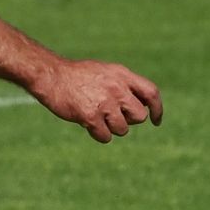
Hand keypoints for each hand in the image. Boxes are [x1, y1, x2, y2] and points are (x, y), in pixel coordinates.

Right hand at [31, 59, 163, 142]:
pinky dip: (98, 135)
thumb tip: (140, 107)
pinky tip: (88, 125)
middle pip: (139, 116)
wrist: (51, 76)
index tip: (156, 121)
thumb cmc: (77, 76)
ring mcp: (104, 103)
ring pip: (122, 129)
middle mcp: (117, 88)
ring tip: (97, 118)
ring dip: (111, 128)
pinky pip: (105, 136)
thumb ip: (123, 86)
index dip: (157, 109)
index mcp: (122, 75)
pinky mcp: (90, 116)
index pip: (151, 93)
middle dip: (129, 121)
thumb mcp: (105, 72)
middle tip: (113, 116)